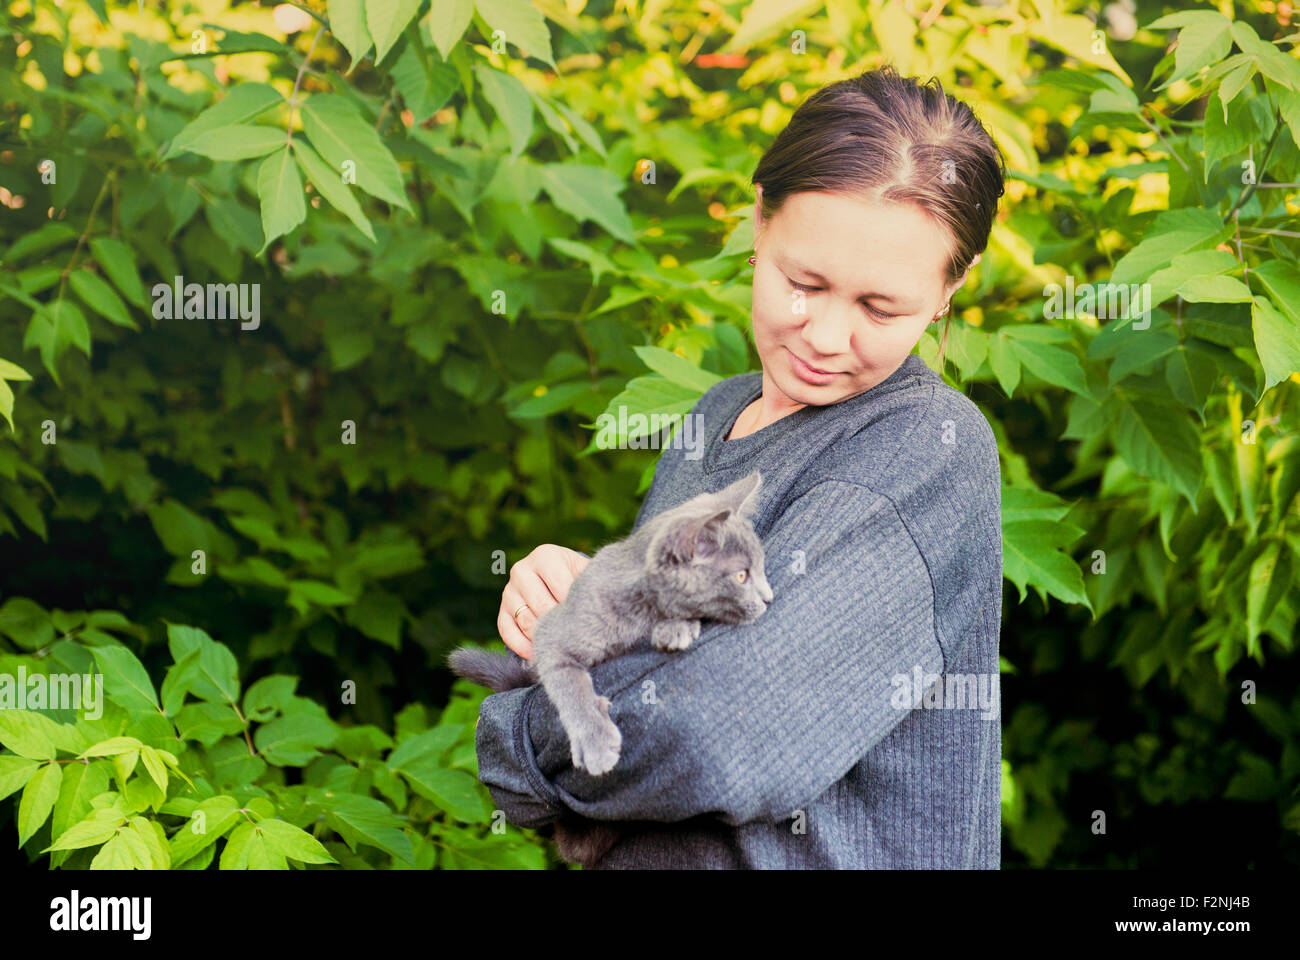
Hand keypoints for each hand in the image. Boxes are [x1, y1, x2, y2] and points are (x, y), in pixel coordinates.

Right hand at [497, 544, 590, 660]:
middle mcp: (521, 570)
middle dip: (561, 624)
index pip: (561, 586)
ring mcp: (509, 591)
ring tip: (563, 648)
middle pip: (542, 606)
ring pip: (526, 622)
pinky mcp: (502, 612)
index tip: (588, 619)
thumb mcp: (584, 572)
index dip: (575, 606)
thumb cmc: (575, 578)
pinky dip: (524, 648)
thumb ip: (591, 583)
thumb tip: (602, 606)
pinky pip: (508, 633)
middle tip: (578, 638)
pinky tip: (540, 654)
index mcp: (545, 556)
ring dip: (545, 637)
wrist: (556, 579)